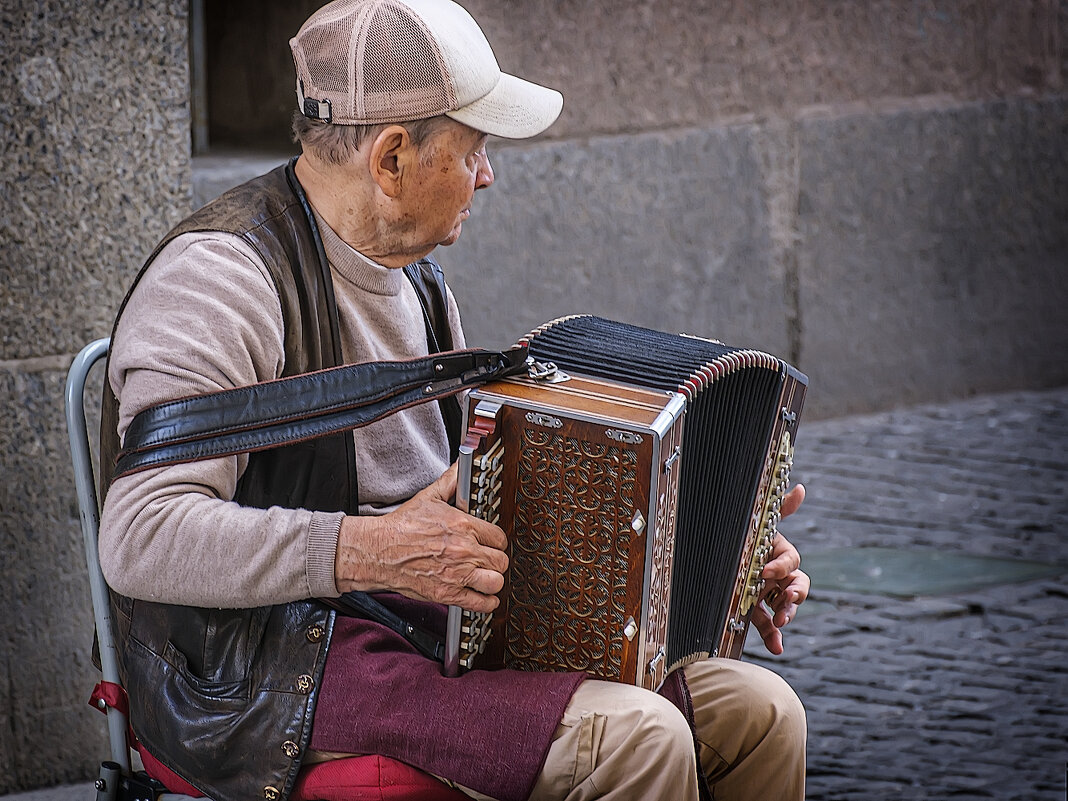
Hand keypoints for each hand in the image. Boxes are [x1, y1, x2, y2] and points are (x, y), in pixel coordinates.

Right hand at [334, 463, 508, 612]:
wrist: (379, 551)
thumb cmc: (401, 526)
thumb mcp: (429, 497)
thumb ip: (451, 481)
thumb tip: (462, 465)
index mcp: (464, 526)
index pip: (499, 537)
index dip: (496, 541)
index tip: (491, 544)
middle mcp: (465, 551)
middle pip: (501, 561)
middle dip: (496, 561)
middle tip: (488, 561)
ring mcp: (458, 574)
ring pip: (496, 582)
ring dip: (493, 581)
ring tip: (486, 578)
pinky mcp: (448, 594)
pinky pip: (481, 604)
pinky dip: (486, 603)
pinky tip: (483, 597)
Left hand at [751, 484, 809, 654]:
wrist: (706, 561)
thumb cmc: (736, 538)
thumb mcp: (754, 524)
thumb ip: (778, 509)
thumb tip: (801, 488)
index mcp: (776, 554)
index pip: (790, 562)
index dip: (781, 566)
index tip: (765, 571)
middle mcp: (775, 575)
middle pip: (796, 587)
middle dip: (795, 594)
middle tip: (786, 598)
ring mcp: (766, 595)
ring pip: (785, 608)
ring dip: (787, 615)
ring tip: (781, 623)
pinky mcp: (755, 613)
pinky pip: (768, 626)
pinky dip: (774, 638)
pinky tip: (777, 648)